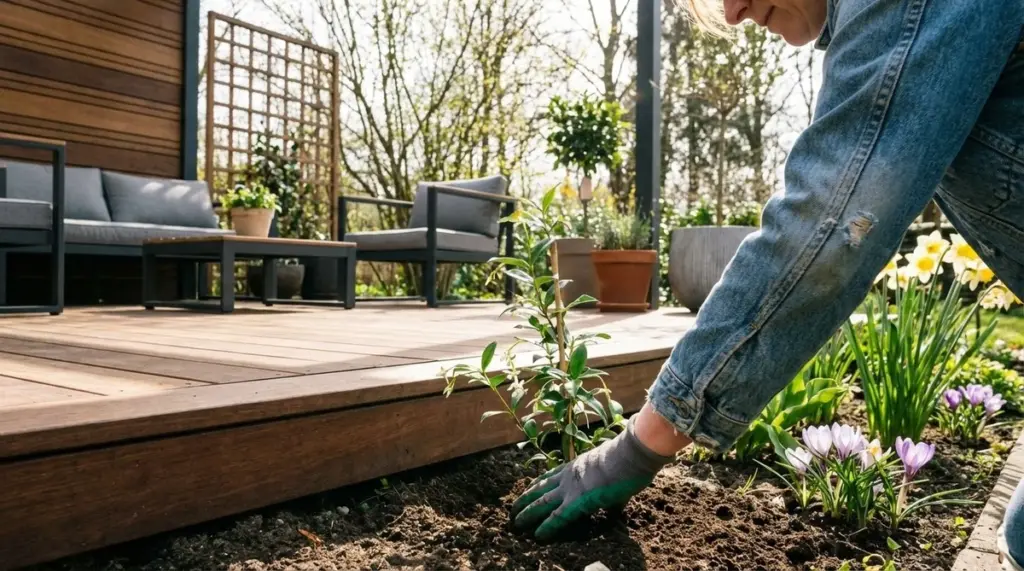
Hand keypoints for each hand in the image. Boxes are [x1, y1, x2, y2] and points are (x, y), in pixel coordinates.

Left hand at [509, 412, 678, 540]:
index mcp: (575, 466)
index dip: (537, 486)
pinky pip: (558, 517)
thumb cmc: (627, 460)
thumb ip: (608, 485)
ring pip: (542, 503)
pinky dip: (547, 527)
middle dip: (525, 500)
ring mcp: (571, 488)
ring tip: (515, 524)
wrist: (631, 454)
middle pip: (540, 489)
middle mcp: (568, 476)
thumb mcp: (612, 469)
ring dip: (528, 514)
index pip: (550, 477)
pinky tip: (537, 535)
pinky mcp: (578, 501)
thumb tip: (617, 500)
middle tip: (513, 510)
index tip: (527, 491)